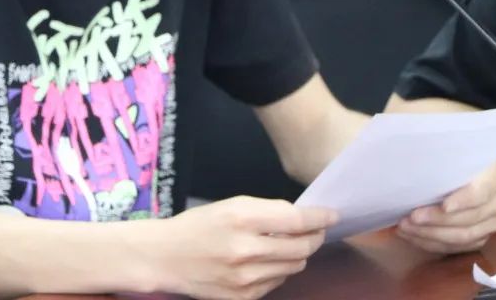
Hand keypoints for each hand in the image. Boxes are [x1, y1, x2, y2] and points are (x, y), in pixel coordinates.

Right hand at [150, 196, 337, 299]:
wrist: (164, 257)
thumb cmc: (198, 226)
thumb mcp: (230, 206)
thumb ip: (267, 211)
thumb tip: (302, 219)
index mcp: (242, 219)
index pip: (296, 220)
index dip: (320, 217)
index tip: (332, 215)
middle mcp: (246, 250)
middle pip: (302, 246)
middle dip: (314, 236)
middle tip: (314, 230)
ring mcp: (246, 278)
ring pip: (295, 266)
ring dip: (297, 253)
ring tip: (282, 244)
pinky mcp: (243, 297)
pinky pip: (278, 282)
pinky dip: (278, 270)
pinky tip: (262, 261)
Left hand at [396, 164, 495, 253]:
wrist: (466, 174)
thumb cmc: (450, 160)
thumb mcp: (447, 153)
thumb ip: (438, 159)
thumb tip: (413, 161)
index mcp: (494, 176)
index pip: (480, 192)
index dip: (463, 201)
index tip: (444, 206)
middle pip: (469, 218)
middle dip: (436, 221)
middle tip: (409, 218)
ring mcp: (492, 222)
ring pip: (463, 237)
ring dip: (430, 235)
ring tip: (405, 228)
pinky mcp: (481, 237)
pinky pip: (458, 247)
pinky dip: (433, 243)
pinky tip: (413, 236)